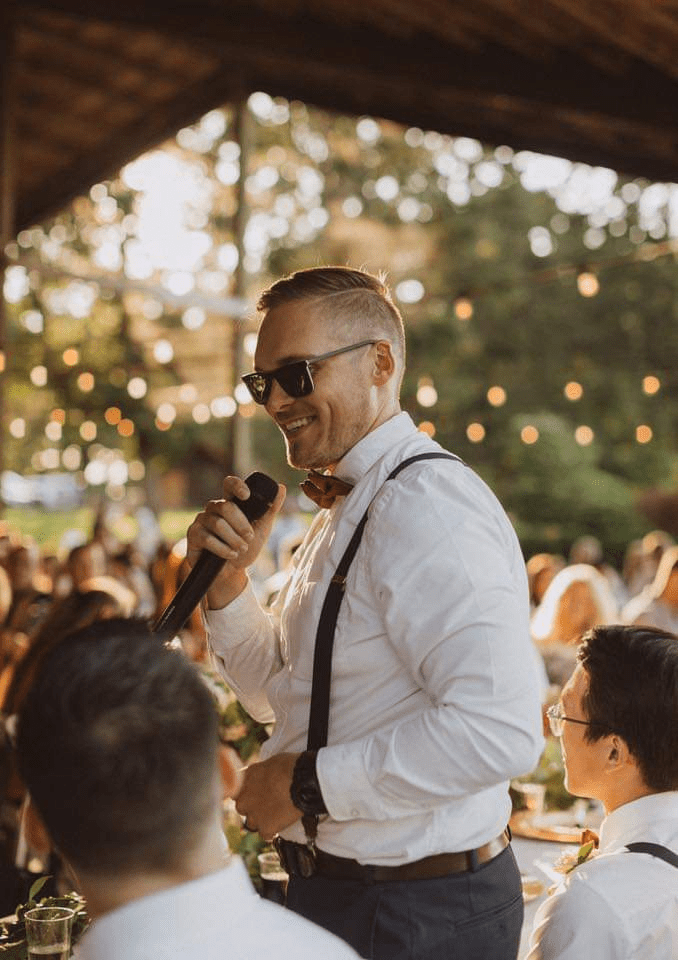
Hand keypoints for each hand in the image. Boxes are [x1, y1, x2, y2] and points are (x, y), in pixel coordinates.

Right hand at [186, 476, 285, 607]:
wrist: (232, 573)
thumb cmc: (245, 549)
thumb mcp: (262, 530)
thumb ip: (271, 510)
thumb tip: (282, 488)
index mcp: (231, 503)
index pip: (229, 484)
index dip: (236, 486)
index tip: (246, 496)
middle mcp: (214, 508)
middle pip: (226, 506)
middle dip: (241, 524)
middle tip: (249, 538)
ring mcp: (202, 520)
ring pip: (217, 523)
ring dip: (233, 539)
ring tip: (240, 549)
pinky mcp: (193, 535)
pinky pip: (207, 538)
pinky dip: (223, 549)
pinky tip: (230, 555)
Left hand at [234, 753, 300, 841]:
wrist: (303, 780)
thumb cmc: (289, 767)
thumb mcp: (267, 763)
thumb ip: (256, 774)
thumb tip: (256, 778)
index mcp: (242, 781)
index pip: (235, 791)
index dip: (247, 792)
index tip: (255, 793)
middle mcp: (243, 800)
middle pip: (242, 808)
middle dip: (253, 806)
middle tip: (269, 802)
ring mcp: (253, 816)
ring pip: (252, 823)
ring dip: (262, 819)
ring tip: (278, 812)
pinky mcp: (265, 829)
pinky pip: (266, 833)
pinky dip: (273, 829)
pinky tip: (283, 821)